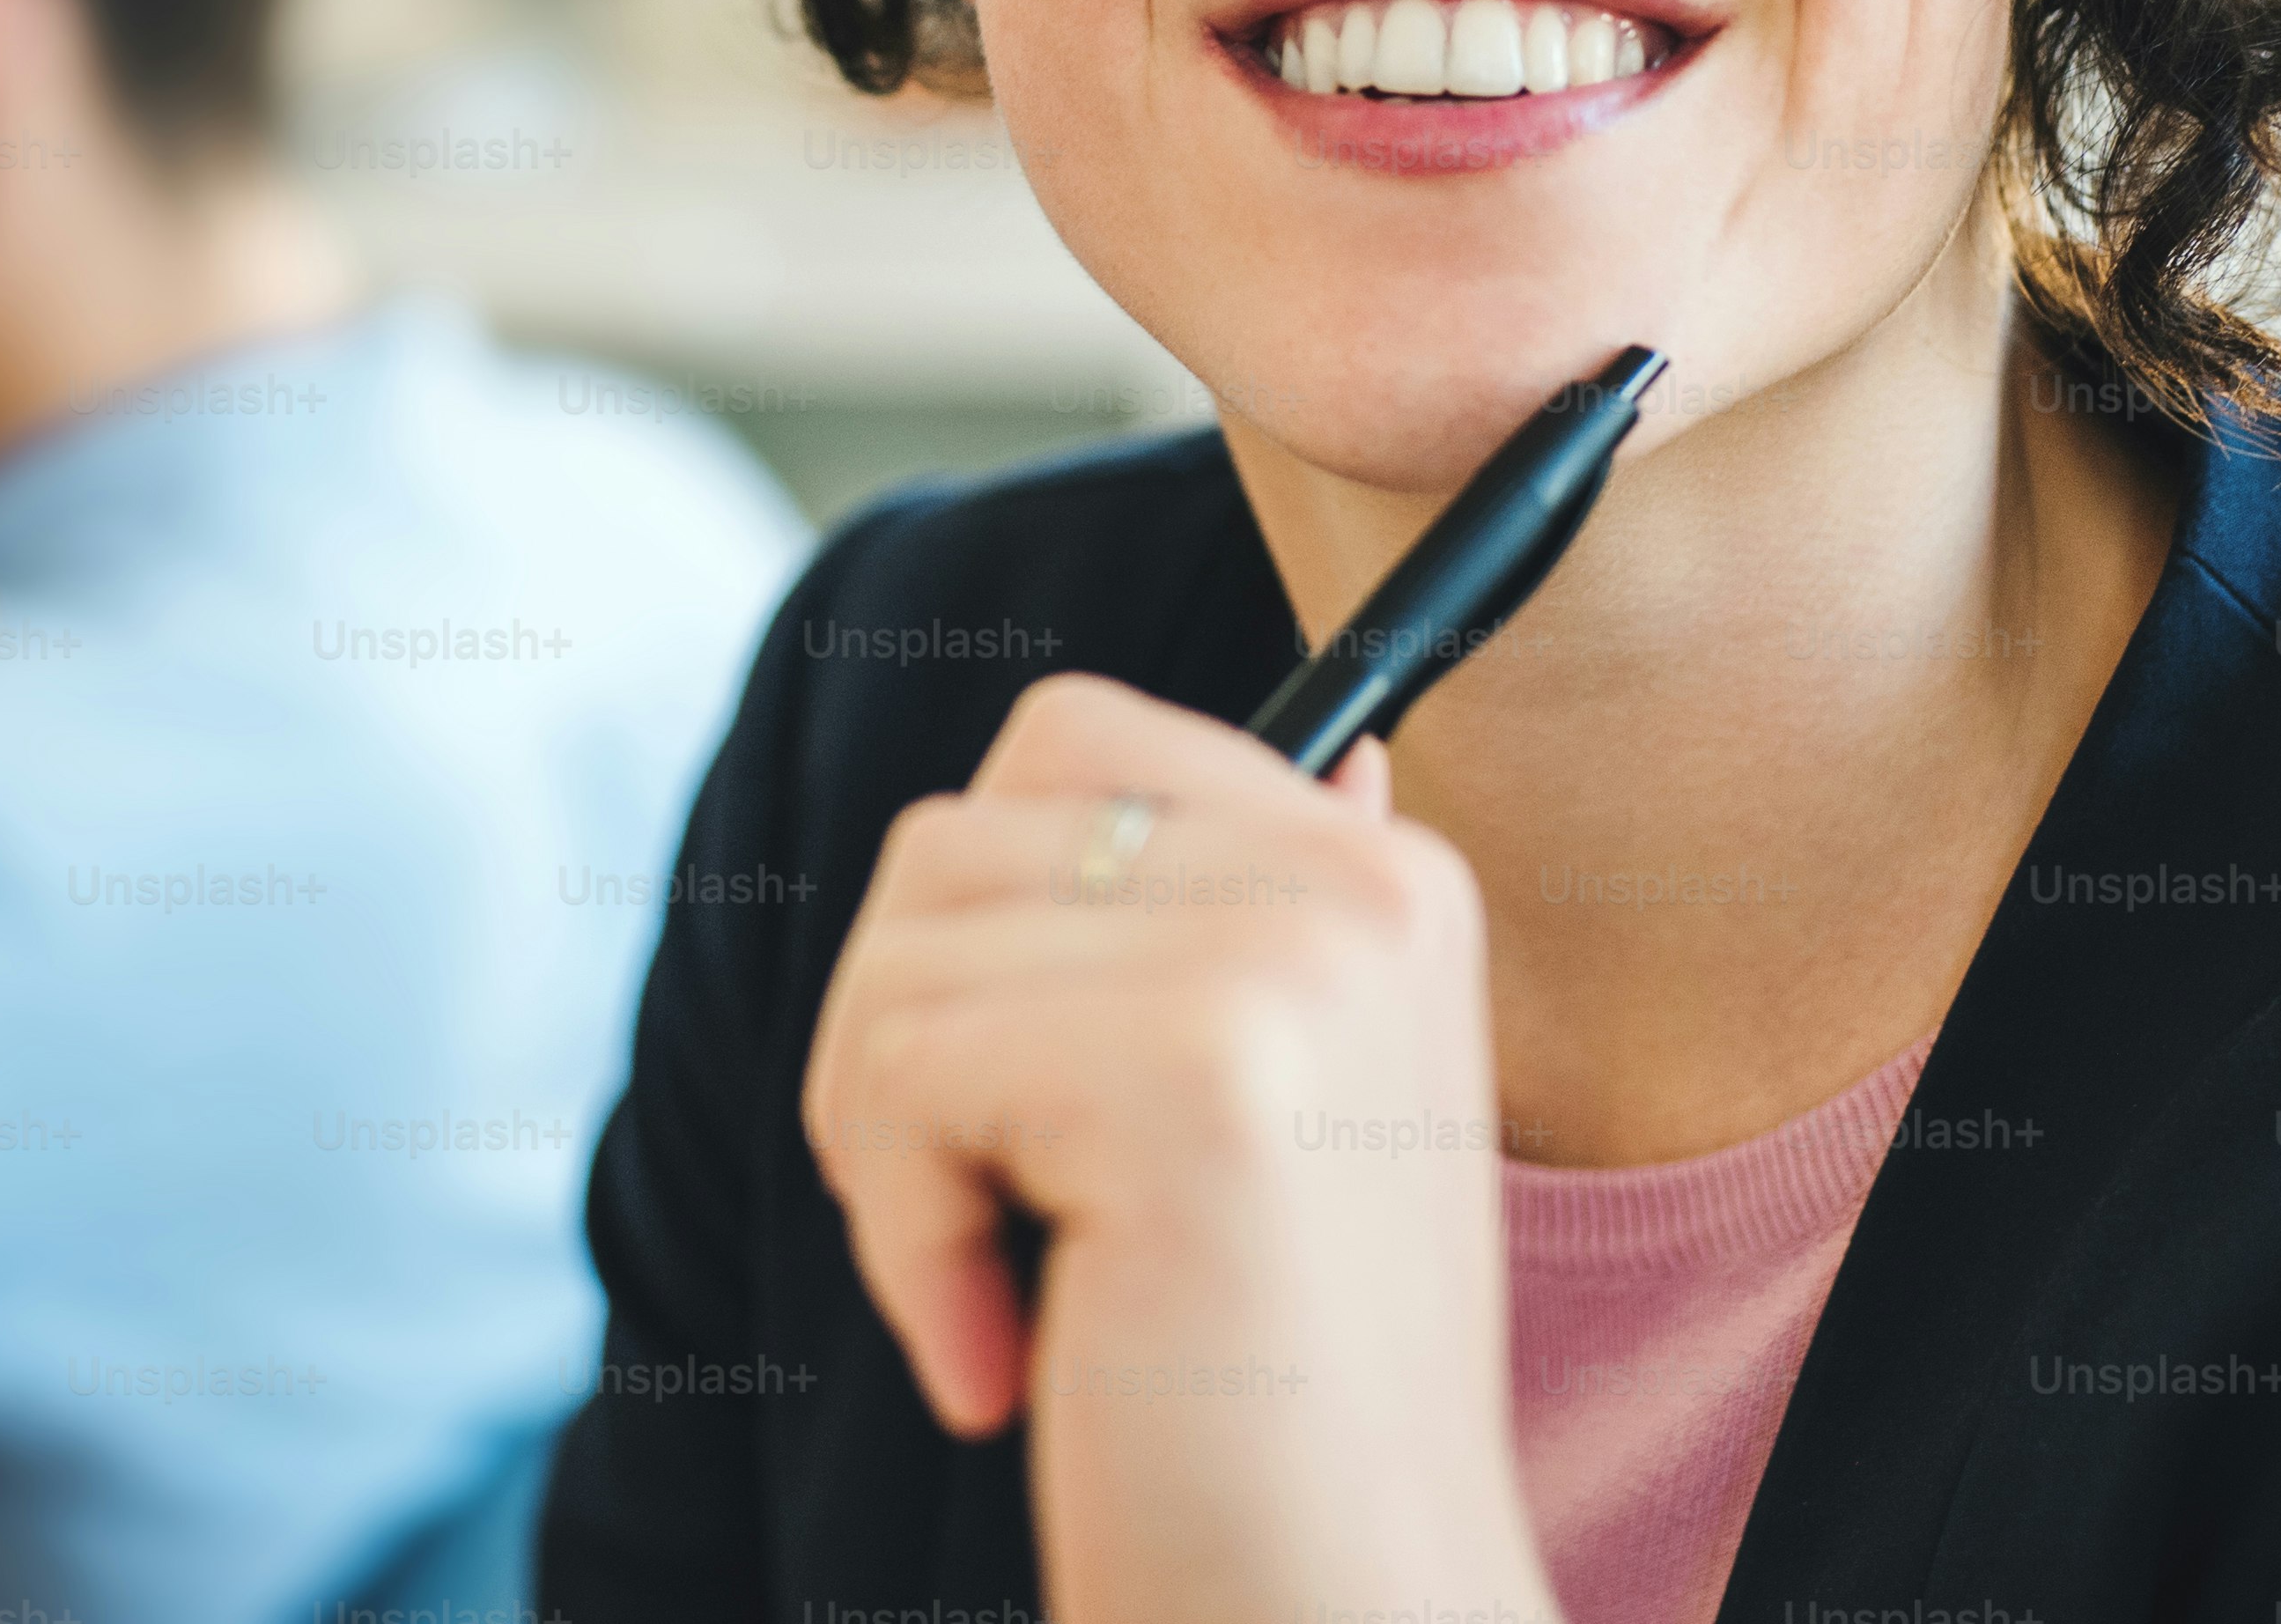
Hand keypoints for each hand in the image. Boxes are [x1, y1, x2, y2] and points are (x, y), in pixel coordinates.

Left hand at [801, 674, 1556, 1623]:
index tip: (1049, 1138)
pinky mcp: (1201, 1076)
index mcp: (1387, 878)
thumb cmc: (1263, 1415)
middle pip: (951, 836)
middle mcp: (1364, 888)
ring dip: (894, 1158)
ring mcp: (1293, 966)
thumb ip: (1231, 929)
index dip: (975, 945)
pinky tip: (1006, 1369)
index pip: (1066, 744)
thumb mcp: (1272, 1127)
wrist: (1337, 1621)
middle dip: (902, 1045)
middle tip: (996, 1234)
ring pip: (901, 951)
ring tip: (1015, 1307)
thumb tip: (1252, 763)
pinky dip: (905, 1241)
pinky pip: (902, 1071)